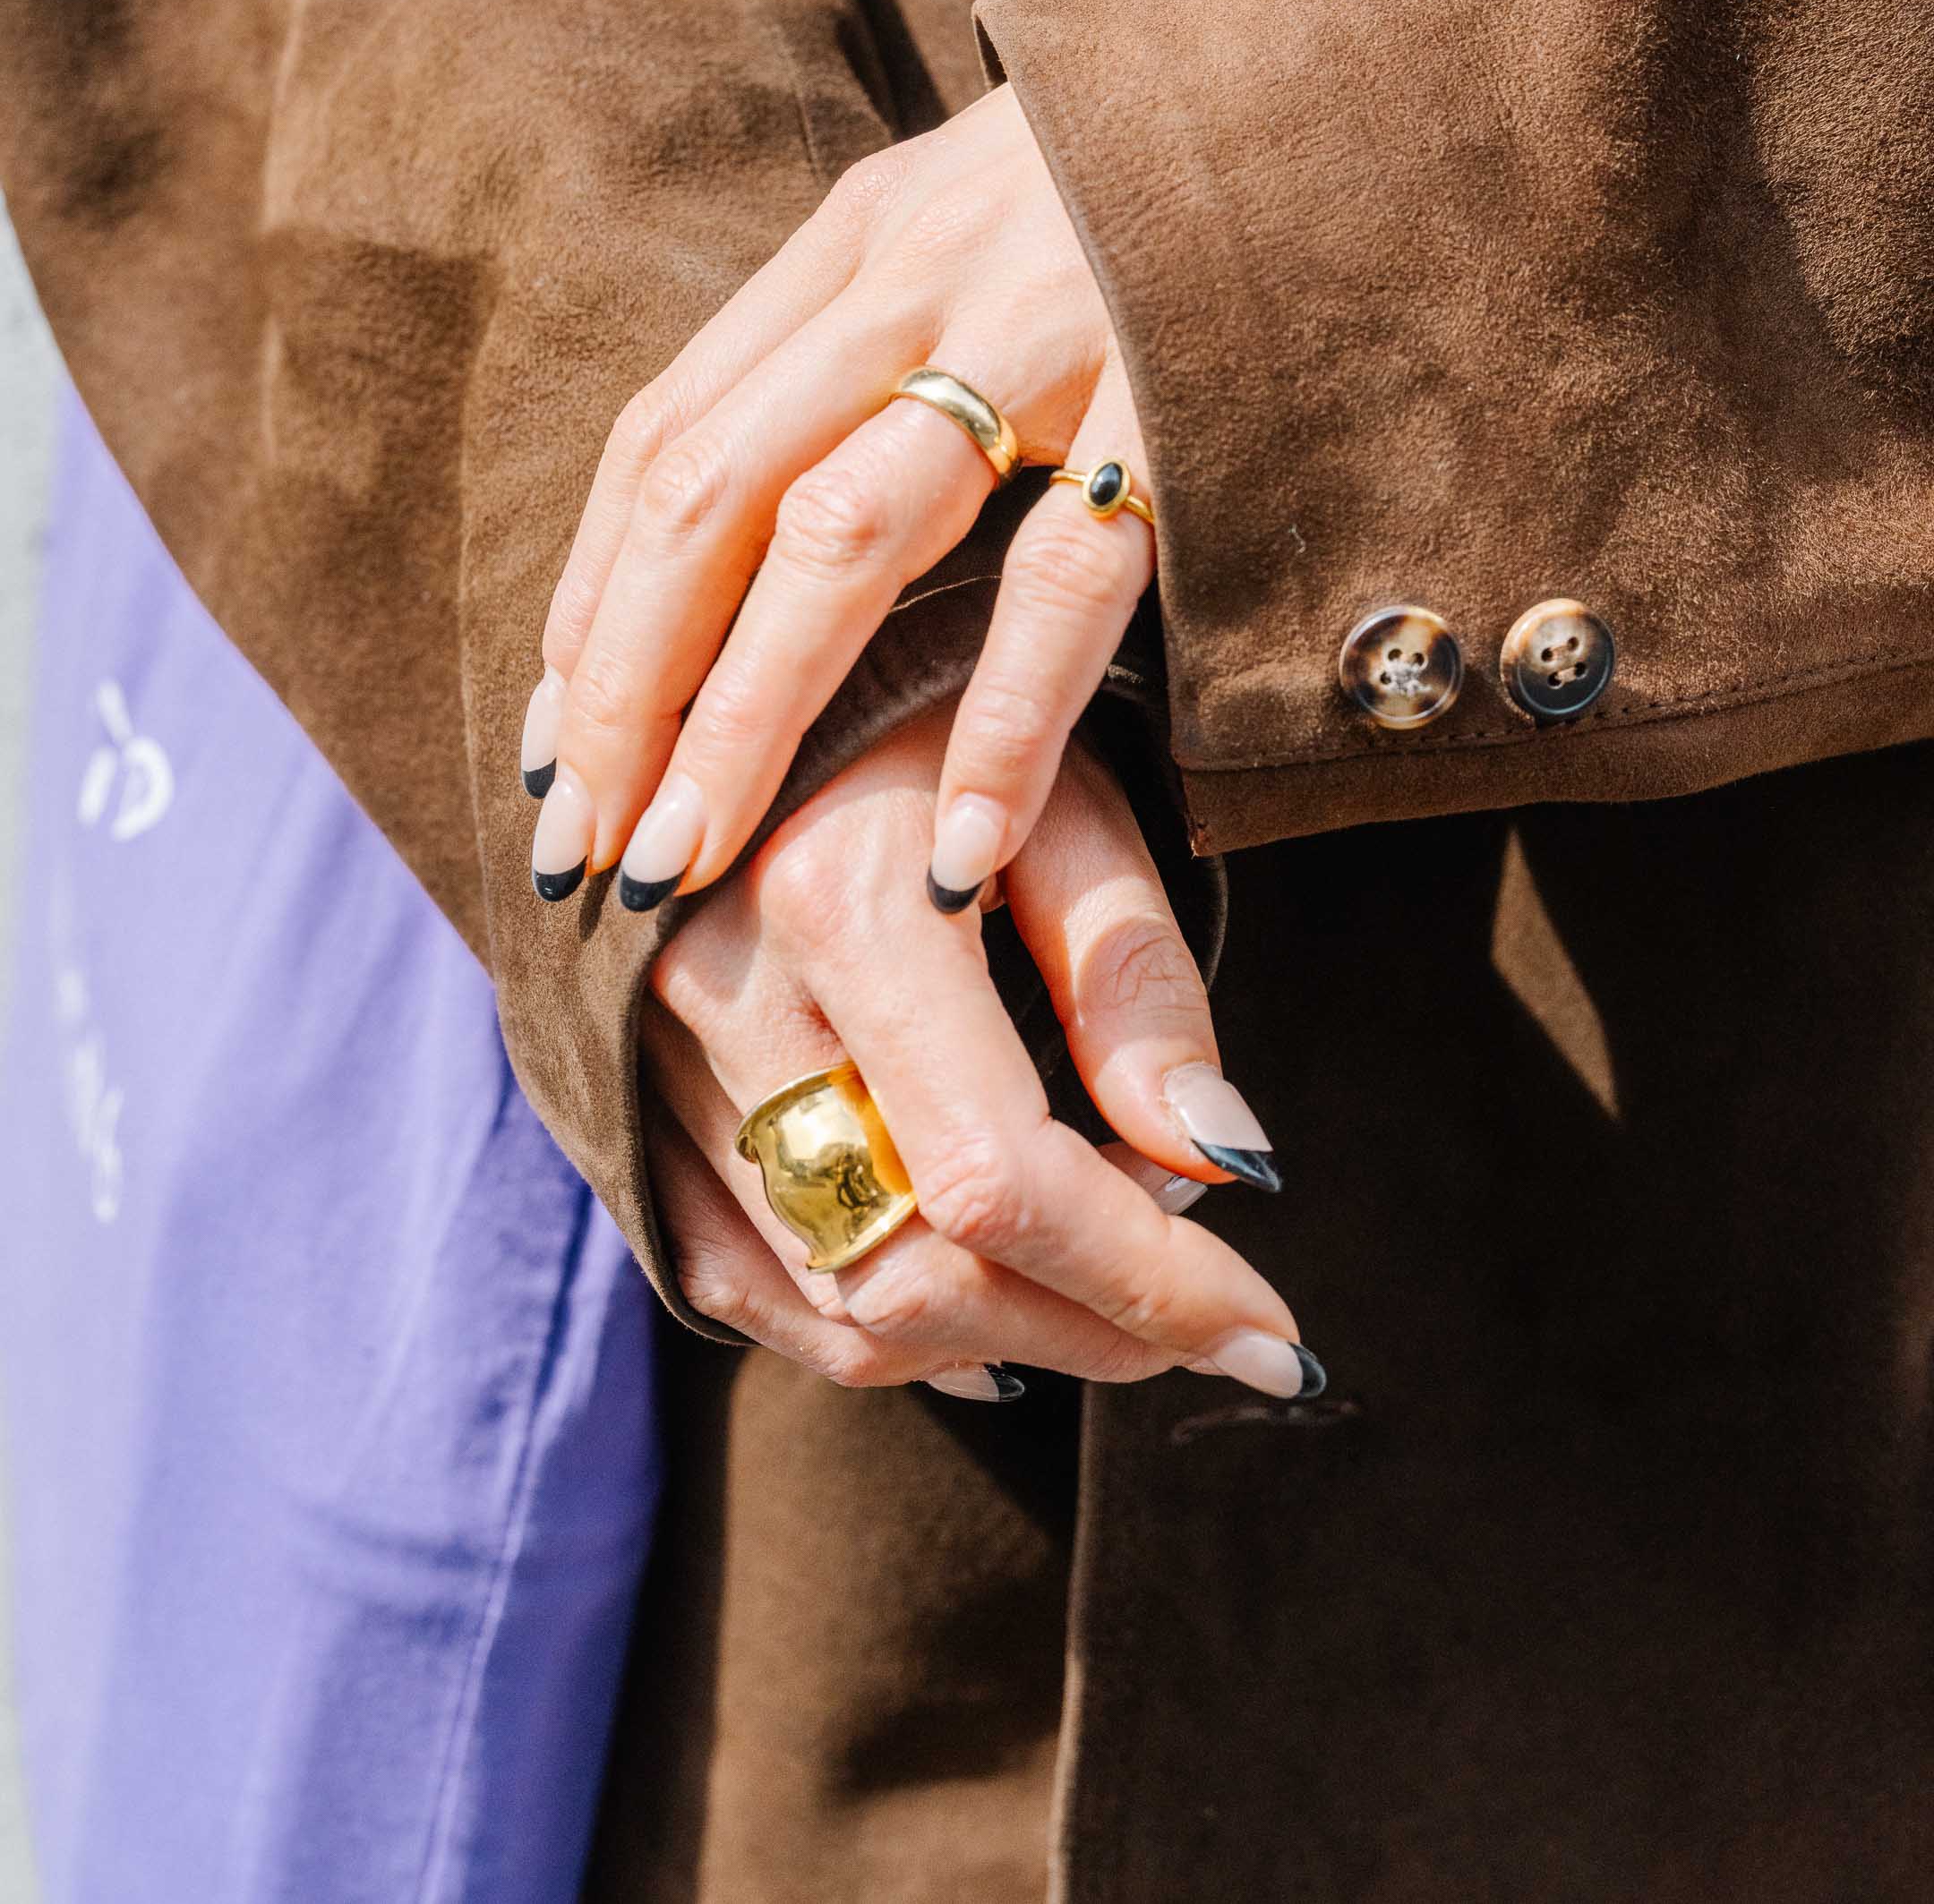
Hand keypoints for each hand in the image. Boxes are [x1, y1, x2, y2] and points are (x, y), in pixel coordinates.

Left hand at [522, 83, 1152, 918]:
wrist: (1365, 65)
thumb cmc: (1161, 187)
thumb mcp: (979, 228)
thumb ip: (878, 346)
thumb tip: (766, 527)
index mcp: (858, 243)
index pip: (664, 435)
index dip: (589, 604)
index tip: (553, 750)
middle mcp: (919, 272)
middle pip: (707, 497)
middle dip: (623, 690)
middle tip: (579, 847)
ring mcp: (1047, 331)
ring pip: (836, 540)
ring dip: (743, 719)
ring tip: (686, 864)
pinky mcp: (1179, 401)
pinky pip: (1061, 584)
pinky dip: (997, 725)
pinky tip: (949, 848)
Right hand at [636, 707, 1319, 1401]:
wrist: (733, 646)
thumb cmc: (930, 700)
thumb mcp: (1062, 792)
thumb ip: (1131, 976)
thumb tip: (1224, 1160)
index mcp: (837, 904)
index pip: (1002, 1180)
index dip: (1154, 1285)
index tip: (1272, 1334)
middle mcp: (723, 998)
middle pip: (914, 1272)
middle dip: (1092, 1329)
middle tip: (1209, 1317)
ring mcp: (655, 1060)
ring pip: (833, 1302)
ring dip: (1001, 1338)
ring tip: (1111, 1291)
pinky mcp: (629, 1099)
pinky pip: (742, 1286)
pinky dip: (872, 1332)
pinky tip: (982, 1326)